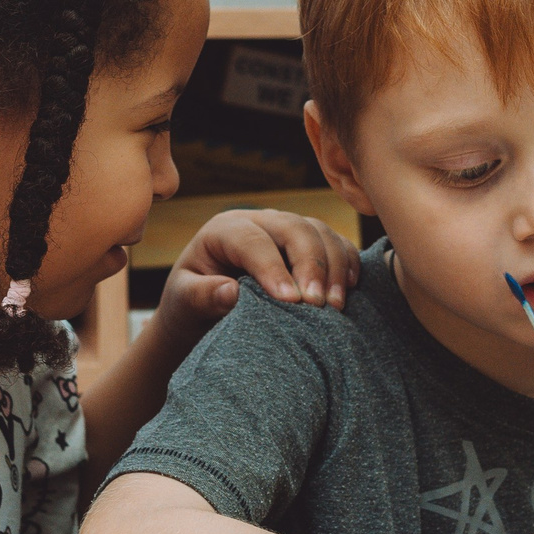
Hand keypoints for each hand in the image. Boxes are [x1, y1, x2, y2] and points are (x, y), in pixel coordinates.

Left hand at [156, 207, 362, 336]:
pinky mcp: (308, 245)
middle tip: (317, 304)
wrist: (205, 311)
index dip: (272, 268)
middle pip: (293, 228)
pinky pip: (336, 243)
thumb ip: (201, 296)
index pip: (252, 241)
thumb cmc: (191, 304)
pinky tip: (349, 290)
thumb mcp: (184, 302)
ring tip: (335, 305)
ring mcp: (286, 230)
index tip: (290, 301)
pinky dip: (347, 263)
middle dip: (310, 264)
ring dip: (334, 266)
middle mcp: (259, 222)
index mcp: (224, 229)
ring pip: (319, 232)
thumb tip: (230, 292)